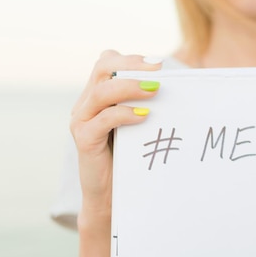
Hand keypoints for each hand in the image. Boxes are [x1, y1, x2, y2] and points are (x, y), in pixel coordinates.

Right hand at [70, 50, 161, 212]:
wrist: (108, 197)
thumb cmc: (128, 160)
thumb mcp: (137, 128)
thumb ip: (145, 106)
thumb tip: (174, 89)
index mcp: (96, 97)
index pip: (106, 63)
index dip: (130, 59)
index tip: (158, 64)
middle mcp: (85, 105)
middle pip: (101, 68)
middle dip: (131, 65)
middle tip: (158, 71)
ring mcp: (81, 121)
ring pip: (101, 92)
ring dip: (130, 87)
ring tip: (154, 90)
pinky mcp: (84, 140)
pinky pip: (103, 119)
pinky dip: (124, 114)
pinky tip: (144, 117)